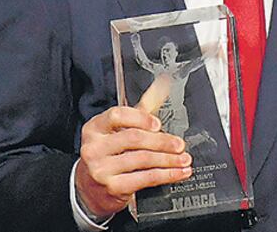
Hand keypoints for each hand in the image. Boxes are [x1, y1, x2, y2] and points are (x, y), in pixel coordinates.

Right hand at [75, 106, 191, 218]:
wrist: (93, 189)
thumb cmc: (108, 154)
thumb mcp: (119, 130)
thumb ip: (141, 109)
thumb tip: (161, 86)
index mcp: (95, 128)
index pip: (116, 116)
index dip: (140, 118)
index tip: (158, 124)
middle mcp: (94, 148)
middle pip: (133, 138)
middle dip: (161, 141)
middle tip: (179, 144)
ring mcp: (101, 169)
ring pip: (142, 159)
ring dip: (168, 159)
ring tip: (183, 159)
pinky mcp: (113, 187)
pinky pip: (145, 178)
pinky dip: (166, 175)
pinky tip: (177, 173)